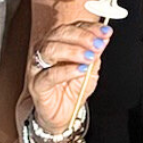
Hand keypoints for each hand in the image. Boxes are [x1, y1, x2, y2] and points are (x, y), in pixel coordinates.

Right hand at [26, 18, 110, 132]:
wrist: (62, 114)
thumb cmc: (72, 90)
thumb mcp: (90, 70)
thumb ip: (95, 54)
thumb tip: (103, 38)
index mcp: (60, 42)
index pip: (73, 27)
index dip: (90, 28)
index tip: (105, 32)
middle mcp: (46, 50)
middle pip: (60, 34)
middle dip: (82, 37)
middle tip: (97, 44)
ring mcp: (39, 66)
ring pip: (51, 49)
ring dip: (73, 51)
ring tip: (89, 57)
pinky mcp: (37, 84)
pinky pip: (49, 74)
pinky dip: (67, 71)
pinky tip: (80, 70)